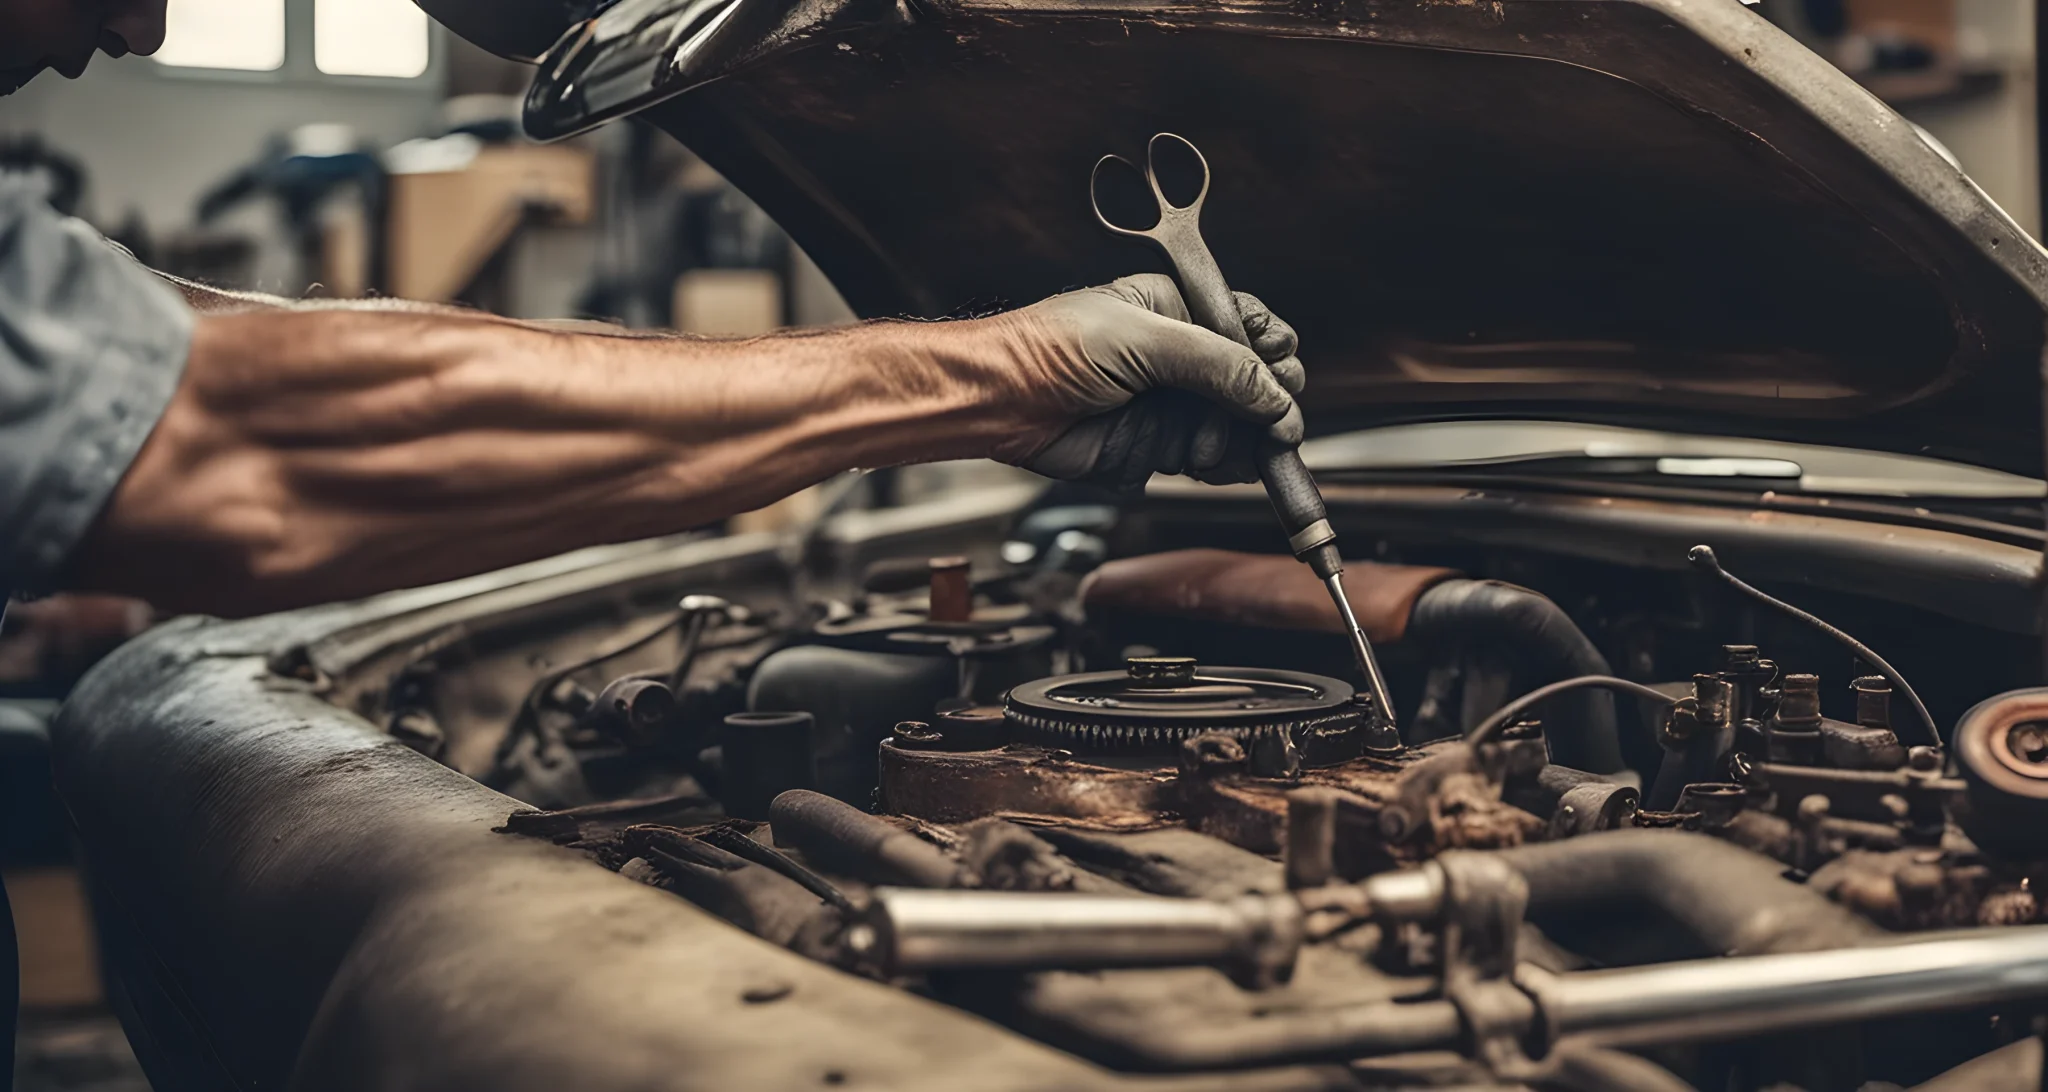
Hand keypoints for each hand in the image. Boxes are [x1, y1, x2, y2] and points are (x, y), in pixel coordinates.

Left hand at [993, 274, 1304, 489]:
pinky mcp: (1157, 444)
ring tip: (1214, 446)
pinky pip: (1209, 459)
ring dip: (1239, 441)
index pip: (1249, 326)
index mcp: (1179, 309)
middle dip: (1264, 404)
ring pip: (1237, 427)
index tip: (1282, 373)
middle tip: (1270, 422)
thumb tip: (1274, 393)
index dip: (1273, 351)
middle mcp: (1181, 356)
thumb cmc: (1052, 349)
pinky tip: (1211, 464)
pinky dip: (1219, 466)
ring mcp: (1172, 403)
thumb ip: (1216, 364)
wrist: (1001, 402)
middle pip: (1253, 383)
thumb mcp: (1144, 339)